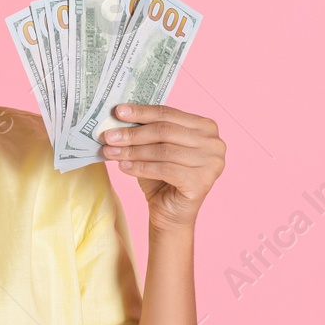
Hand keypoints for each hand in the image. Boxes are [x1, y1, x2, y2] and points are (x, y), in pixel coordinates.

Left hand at [100, 103, 224, 232]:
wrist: (170, 213)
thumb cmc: (162, 178)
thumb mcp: (154, 148)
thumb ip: (145, 131)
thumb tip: (119, 115)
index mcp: (206, 127)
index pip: (169, 113)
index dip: (142, 112)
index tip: (118, 111)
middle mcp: (215, 143)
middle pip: (165, 131)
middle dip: (133, 133)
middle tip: (109, 136)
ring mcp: (212, 163)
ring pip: (164, 150)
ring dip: (133, 151)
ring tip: (111, 152)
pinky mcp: (202, 182)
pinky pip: (165, 169)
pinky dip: (141, 167)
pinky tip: (123, 167)